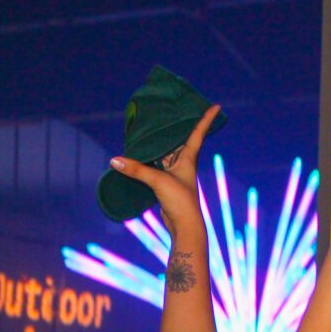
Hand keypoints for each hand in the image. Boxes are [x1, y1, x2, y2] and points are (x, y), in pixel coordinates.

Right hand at [107, 104, 222, 241]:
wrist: (184, 225)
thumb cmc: (180, 200)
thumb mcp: (158, 181)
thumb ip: (136, 169)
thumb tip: (115, 160)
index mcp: (188, 158)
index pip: (199, 133)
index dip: (207, 119)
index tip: (216, 106)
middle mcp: (183, 163)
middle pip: (180, 140)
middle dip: (177, 127)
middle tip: (172, 112)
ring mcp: (175, 174)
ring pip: (167, 153)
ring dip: (161, 144)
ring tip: (151, 129)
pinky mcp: (167, 184)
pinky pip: (158, 166)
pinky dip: (151, 159)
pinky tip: (142, 156)